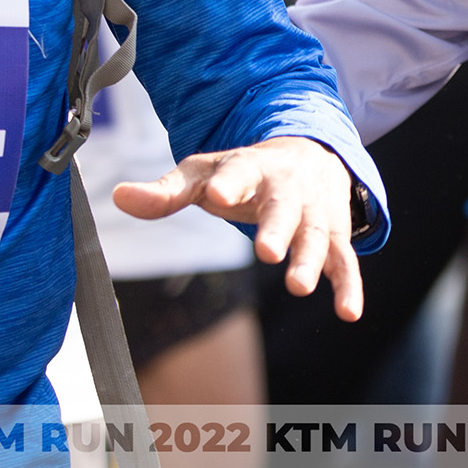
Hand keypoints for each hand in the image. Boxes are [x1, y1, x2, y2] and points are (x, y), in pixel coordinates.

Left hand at [115, 136, 364, 319]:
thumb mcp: (205, 174)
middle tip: (266, 251)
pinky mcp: (334, 236)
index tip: (220, 193)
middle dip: (275, 229)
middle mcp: (288, 190)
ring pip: (315, 236)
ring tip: (297, 287)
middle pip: (283, 208)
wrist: (311, 154)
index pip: (238, 171)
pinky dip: (349, 286)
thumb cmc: (245, 173)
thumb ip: (166, 192)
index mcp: (251, 169)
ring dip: (309, 261)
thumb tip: (118, 196)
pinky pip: (345, 261)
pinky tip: (349, 313)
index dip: (229, 182)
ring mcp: (314, 213)